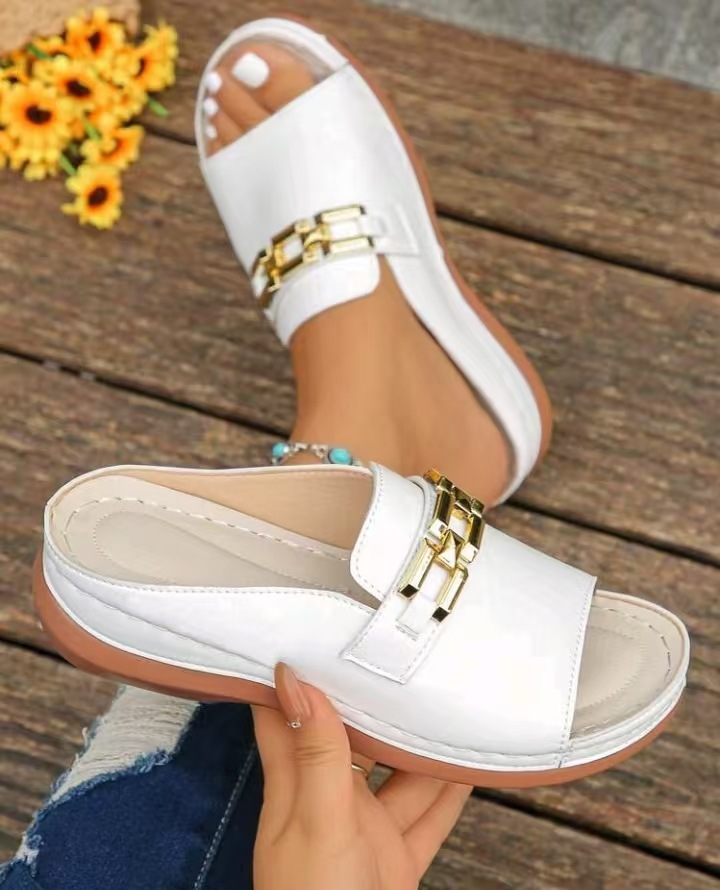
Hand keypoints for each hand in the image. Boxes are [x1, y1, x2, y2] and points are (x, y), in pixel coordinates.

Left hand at [252, 663, 470, 889]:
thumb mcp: (316, 820)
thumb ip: (317, 755)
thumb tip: (294, 680)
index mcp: (296, 785)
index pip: (286, 715)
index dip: (297, 674)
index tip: (317, 631)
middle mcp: (329, 800)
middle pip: (353, 738)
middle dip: (376, 702)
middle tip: (405, 657)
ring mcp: (366, 828)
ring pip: (400, 776)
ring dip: (422, 747)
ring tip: (448, 703)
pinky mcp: (396, 857)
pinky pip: (429, 817)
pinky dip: (450, 795)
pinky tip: (469, 768)